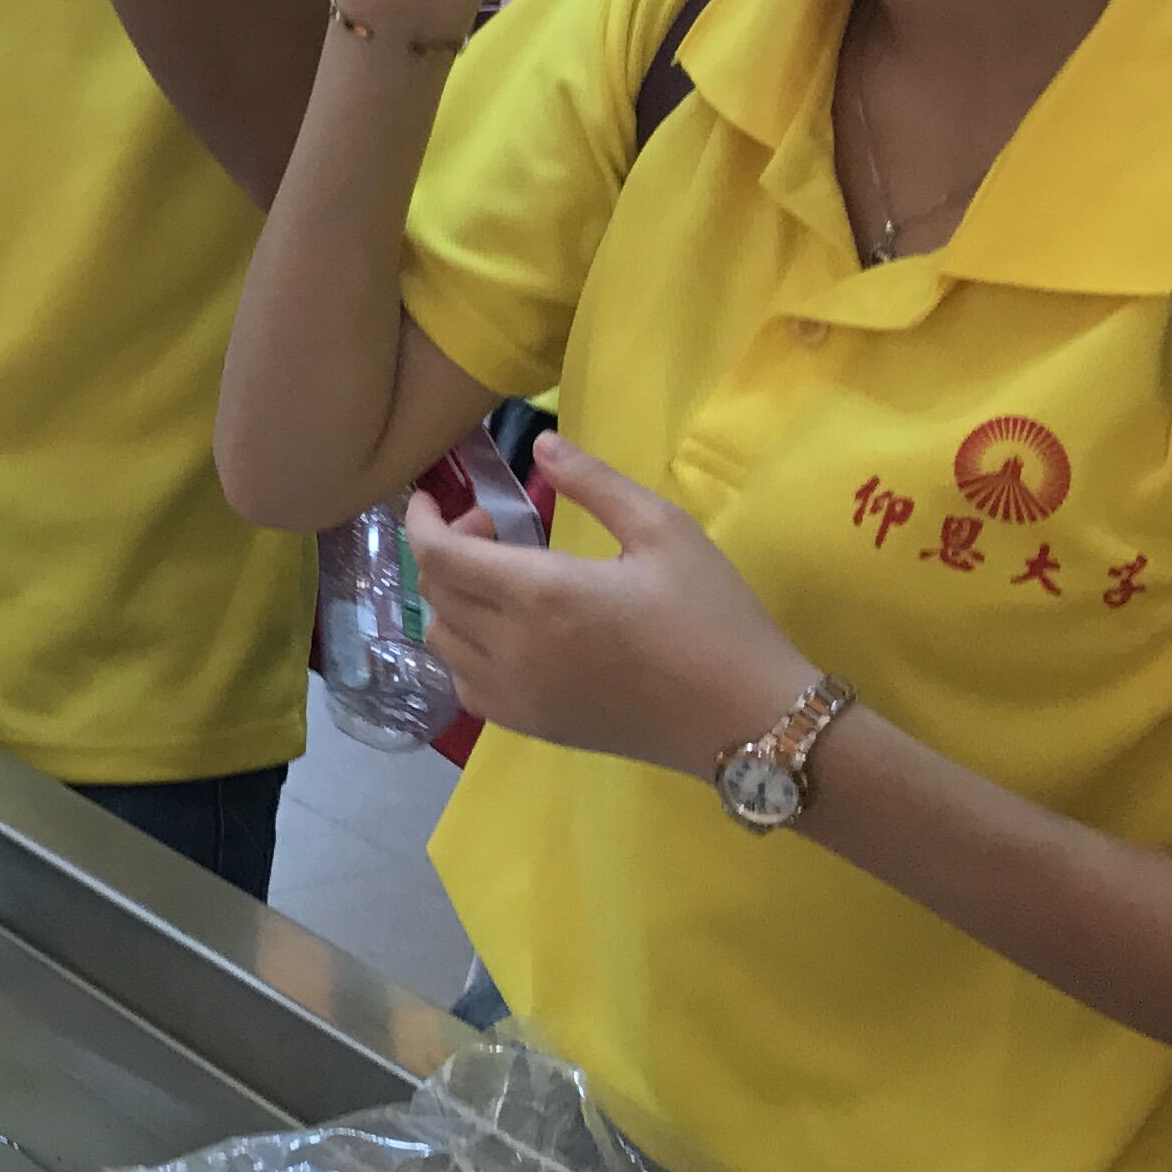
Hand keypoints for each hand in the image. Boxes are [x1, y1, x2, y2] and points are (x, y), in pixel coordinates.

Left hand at [404, 435, 817, 775]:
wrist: (749, 719)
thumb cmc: (714, 617)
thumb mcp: (664, 531)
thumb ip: (595, 483)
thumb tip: (541, 444)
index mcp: (539, 594)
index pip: (438, 555)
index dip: (422, 520)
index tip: (434, 497)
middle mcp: (511, 648)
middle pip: (435, 593)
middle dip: (448, 550)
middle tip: (496, 530)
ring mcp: (517, 696)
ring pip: (443, 641)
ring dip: (454, 600)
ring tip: (506, 581)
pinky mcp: (532, 728)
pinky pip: (466, 686)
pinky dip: (467, 652)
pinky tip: (510, 635)